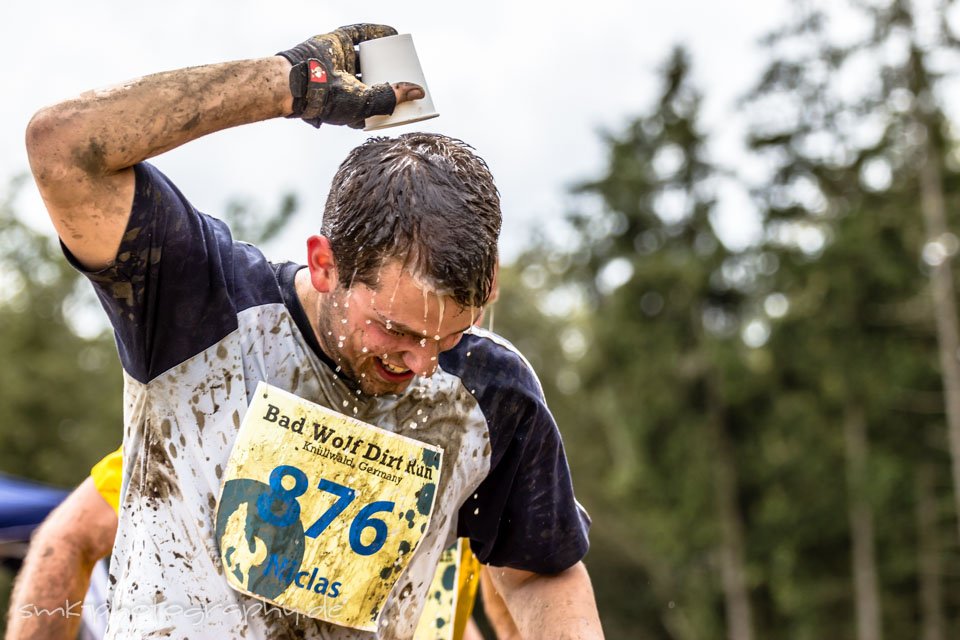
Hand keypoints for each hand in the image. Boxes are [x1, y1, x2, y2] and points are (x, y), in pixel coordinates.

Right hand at [278, 24, 423, 128]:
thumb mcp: (366, 103)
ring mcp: (341, 61)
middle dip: (393, 74)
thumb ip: (392, 98)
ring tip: (406, 53)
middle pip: (376, 76)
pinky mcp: (337, 42)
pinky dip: (377, 31)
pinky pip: (361, 33)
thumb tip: (420, 91)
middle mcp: (346, 83)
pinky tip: (394, 33)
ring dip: (387, 53)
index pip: (378, 101)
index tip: (414, 96)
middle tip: (412, 73)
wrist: (298, 79)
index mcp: (350, 104)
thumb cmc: (329, 100)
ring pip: (369, 55)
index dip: (396, 98)